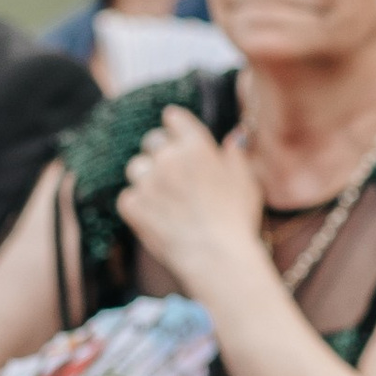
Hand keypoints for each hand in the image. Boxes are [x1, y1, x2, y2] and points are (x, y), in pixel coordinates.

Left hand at [115, 102, 264, 292]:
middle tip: (172, 172)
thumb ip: (235, 156)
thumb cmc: (237, 220)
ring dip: (146, 177)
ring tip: (163, 197)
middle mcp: (168, 157)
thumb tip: (234, 137)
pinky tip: (155, 217)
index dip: (174, 125)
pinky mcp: (133, 206)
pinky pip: (128, 197)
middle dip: (159, 152)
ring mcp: (148, 181)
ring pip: (136, 167)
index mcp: (196, 145)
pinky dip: (138, 205)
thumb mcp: (247, 182)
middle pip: (151, 140)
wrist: (216, 257)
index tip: (174, 131)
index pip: (174, 118)